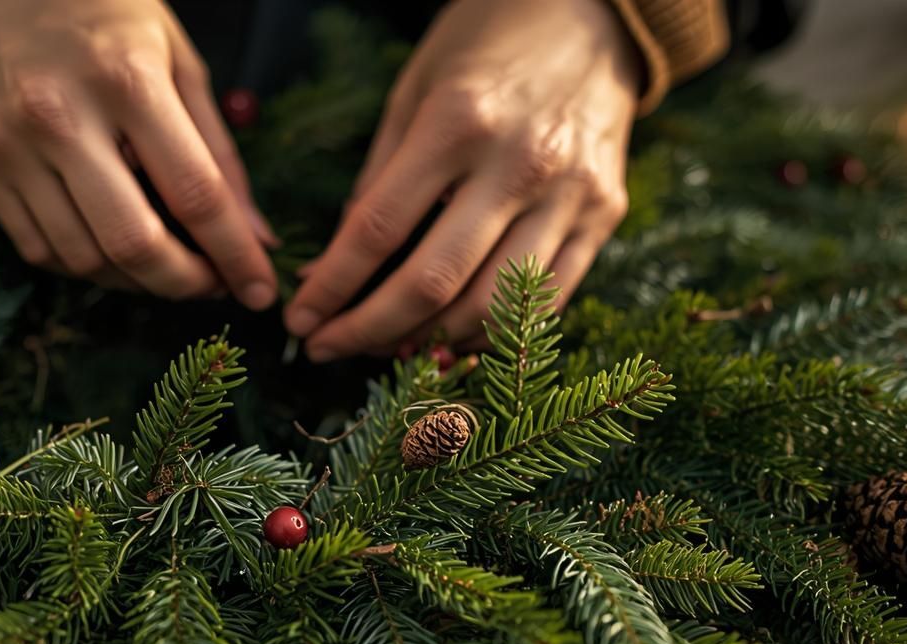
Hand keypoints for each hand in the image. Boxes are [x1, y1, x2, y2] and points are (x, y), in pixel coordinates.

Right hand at [0, 0, 277, 306]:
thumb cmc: (98, 10)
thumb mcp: (175, 57)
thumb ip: (217, 150)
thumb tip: (256, 236)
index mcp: (126, 80)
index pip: (195, 193)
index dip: (235, 254)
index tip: (258, 290)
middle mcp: (61, 116)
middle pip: (134, 243)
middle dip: (184, 283)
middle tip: (210, 285)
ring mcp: (10, 146)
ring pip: (83, 259)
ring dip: (136, 279)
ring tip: (165, 264)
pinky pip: (38, 248)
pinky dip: (85, 265)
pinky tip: (111, 249)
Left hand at [286, 0, 641, 359]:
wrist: (597, 13)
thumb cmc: (488, 43)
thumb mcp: (415, 90)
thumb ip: (378, 181)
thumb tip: (333, 268)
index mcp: (460, 122)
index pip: (378, 230)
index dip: (332, 287)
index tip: (300, 320)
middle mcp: (520, 163)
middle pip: (433, 283)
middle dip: (367, 330)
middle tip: (328, 348)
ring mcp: (571, 194)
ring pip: (492, 306)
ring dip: (428, 342)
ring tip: (387, 345)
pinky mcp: (606, 214)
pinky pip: (547, 301)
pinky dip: (493, 332)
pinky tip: (451, 336)